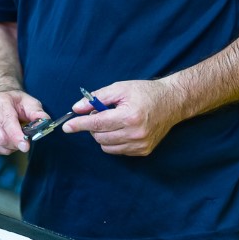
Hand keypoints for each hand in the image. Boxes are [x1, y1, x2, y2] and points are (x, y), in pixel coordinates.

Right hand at [0, 89, 46, 154]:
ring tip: (16, 136)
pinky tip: (8, 139)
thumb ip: (38, 112)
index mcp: (0, 102)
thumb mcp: (30, 102)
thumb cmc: (16, 102)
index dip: (16, 136)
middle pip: (1, 137)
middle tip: (24, 139)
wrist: (0, 98)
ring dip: (11, 146)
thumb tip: (45, 122)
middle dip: (16, 143)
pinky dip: (4, 148)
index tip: (25, 146)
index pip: (7, 122)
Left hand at [62, 79, 181, 155]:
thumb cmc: (145, 92)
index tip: (66, 127)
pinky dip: (114, 141)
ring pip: (107, 147)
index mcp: (129, 116)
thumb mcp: (119, 88)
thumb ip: (97, 98)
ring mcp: (140, 144)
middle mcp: (135, 133)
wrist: (172, 102)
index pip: (97, 124)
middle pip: (99, 137)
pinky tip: (122, 129)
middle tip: (100, 114)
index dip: (79, 125)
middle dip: (93, 127)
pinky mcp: (144, 151)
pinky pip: (118, 151)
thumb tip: (76, 108)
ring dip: (102, 135)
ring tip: (113, 121)